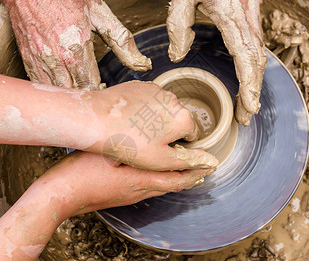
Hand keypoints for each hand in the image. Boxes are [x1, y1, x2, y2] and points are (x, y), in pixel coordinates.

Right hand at [0, 0, 150, 89]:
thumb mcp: (100, 12)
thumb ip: (123, 41)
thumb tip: (142, 64)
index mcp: (77, 48)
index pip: (91, 85)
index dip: (100, 91)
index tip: (104, 87)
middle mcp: (57, 58)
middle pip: (75, 92)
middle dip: (87, 95)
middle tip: (95, 88)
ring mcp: (40, 59)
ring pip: (57, 91)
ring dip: (71, 93)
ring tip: (80, 86)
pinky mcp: (28, 57)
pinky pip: (39, 84)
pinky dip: (52, 88)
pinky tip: (62, 82)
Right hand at [0, 151, 212, 259]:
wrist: (62, 195)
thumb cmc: (82, 172)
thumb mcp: (109, 154)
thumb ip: (132, 151)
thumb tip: (151, 147)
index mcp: (139, 179)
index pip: (176, 177)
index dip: (195, 171)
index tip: (211, 165)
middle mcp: (139, 190)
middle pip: (173, 185)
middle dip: (192, 176)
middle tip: (205, 168)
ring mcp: (131, 196)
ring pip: (163, 188)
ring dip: (178, 179)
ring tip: (189, 171)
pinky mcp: (123, 196)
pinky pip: (151, 189)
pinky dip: (163, 182)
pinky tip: (160, 176)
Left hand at [92, 81, 218, 170]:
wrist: (97, 120)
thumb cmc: (129, 143)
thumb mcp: (162, 160)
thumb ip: (190, 160)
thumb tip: (213, 161)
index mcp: (183, 118)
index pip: (190, 135)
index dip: (176, 145)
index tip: (159, 149)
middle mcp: (174, 100)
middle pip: (177, 120)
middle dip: (166, 131)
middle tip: (145, 141)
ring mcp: (157, 90)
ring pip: (163, 109)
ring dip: (155, 118)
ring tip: (135, 129)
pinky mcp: (142, 85)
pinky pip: (150, 99)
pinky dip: (144, 107)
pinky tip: (129, 117)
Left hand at [167, 0, 266, 125]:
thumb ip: (179, 27)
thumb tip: (178, 55)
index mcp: (230, 15)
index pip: (245, 59)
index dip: (249, 88)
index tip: (247, 108)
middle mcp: (246, 17)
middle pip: (257, 63)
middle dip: (253, 92)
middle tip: (246, 115)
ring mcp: (252, 13)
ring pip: (259, 54)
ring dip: (255, 81)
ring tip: (247, 101)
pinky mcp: (251, 10)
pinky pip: (256, 42)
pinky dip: (254, 64)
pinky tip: (247, 74)